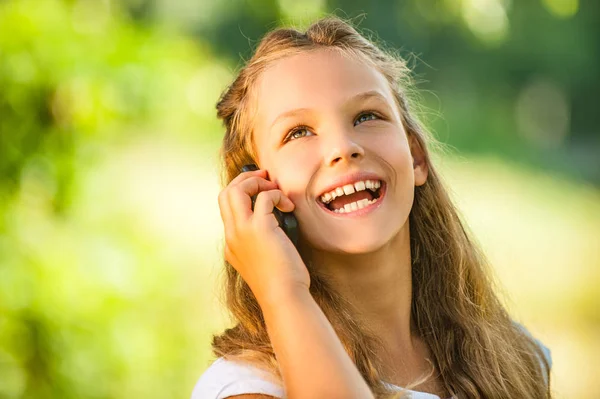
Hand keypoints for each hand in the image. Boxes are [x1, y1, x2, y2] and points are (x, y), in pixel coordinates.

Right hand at [218, 168, 309, 303]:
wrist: (283, 297)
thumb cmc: (280, 282)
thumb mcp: (263, 261)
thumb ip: (260, 244)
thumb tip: (275, 226)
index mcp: (231, 243)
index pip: (226, 207)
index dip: (242, 192)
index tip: (261, 191)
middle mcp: (232, 234)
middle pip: (225, 193)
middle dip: (245, 180)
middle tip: (266, 180)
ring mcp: (243, 231)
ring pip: (236, 190)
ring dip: (256, 183)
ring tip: (275, 190)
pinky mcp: (260, 229)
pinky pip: (264, 197)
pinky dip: (277, 195)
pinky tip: (288, 206)